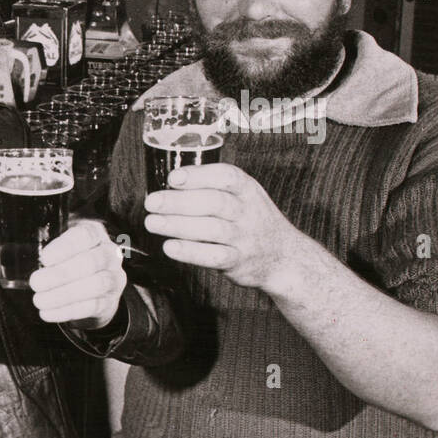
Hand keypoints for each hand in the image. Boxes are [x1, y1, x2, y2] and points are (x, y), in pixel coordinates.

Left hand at [0, 219, 127, 329]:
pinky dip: (68, 310)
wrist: (91, 290)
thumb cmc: (65, 264)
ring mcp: (113, 276)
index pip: (85, 235)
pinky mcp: (110, 300)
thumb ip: (18, 255)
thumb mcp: (45, 254)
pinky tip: (48, 313)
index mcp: (91, 232)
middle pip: (92, 260)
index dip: (66, 246)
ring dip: (65, 294)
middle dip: (62, 274)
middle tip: (35, 283)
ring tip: (39, 300)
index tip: (45, 258)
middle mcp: (108, 252)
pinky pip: (93, 305)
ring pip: (96, 284)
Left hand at [144, 163, 309, 292]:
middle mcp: (248, 212)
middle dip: (180, 201)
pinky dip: (190, 252)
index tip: (173, 178)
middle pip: (215, 202)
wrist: (284, 257)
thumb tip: (167, 187)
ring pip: (212, 229)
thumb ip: (211, 189)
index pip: (227, 177)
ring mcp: (245, 238)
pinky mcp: (239, 262)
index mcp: (247, 190)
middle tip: (152, 202)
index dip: (199, 176)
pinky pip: (214, 257)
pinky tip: (170, 247)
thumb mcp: (242, 197)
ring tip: (152, 222)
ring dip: (178, 225)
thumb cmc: (251, 222)